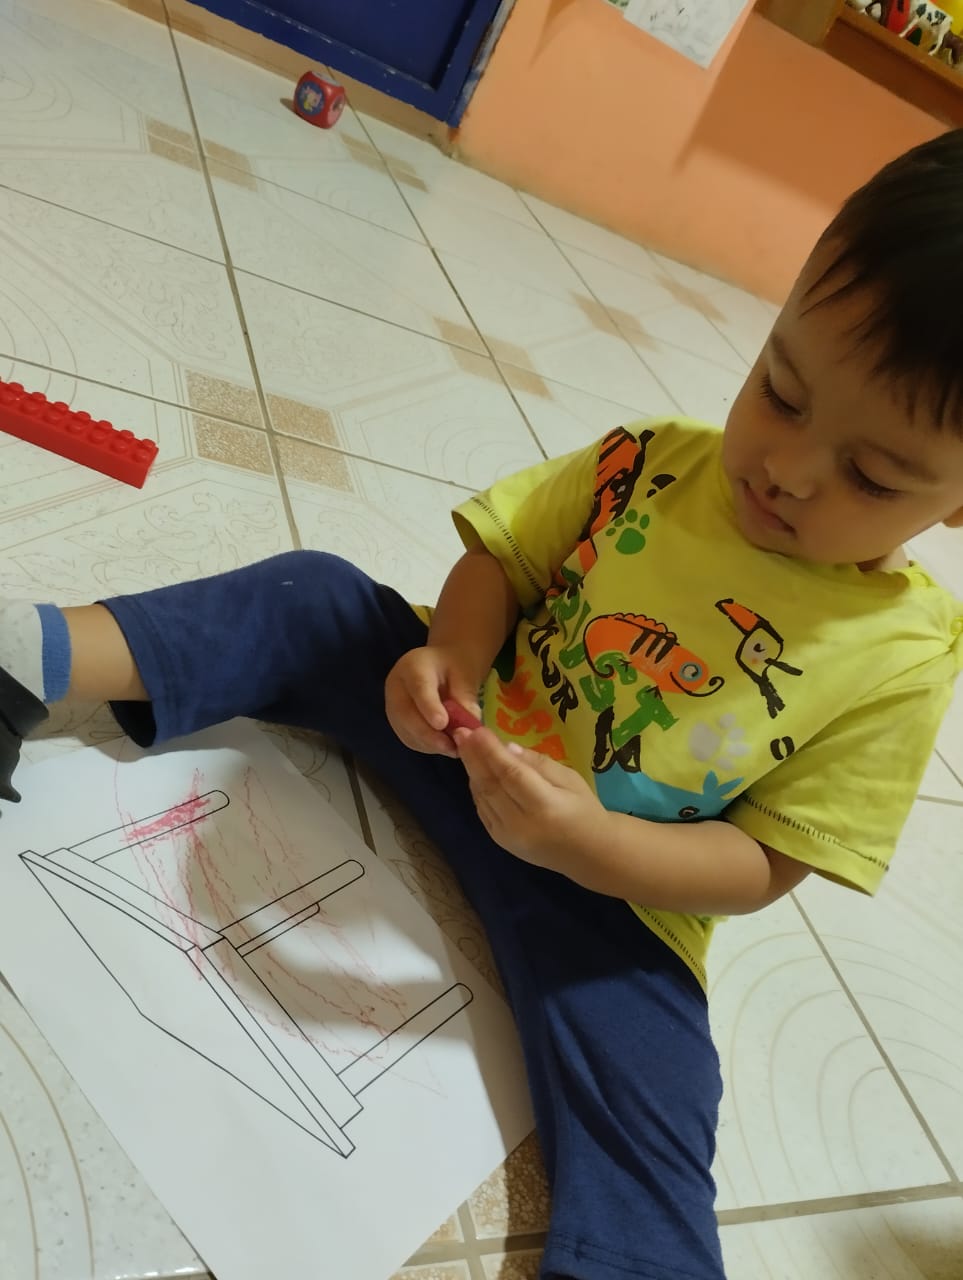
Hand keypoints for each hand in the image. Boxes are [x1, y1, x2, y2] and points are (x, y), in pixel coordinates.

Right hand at [384, 645, 481, 758]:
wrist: (443, 666)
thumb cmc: (455, 666)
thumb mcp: (465, 674)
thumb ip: (465, 697)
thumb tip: (469, 726)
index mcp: (412, 666)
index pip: (418, 687)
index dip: (429, 707)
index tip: (442, 723)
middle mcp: (396, 687)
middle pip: (405, 713)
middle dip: (428, 734)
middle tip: (450, 746)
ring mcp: (393, 707)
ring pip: (406, 730)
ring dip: (430, 743)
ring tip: (454, 748)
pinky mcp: (398, 724)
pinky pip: (410, 739)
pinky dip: (428, 746)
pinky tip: (446, 746)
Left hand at [454, 727, 606, 875]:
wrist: (589, 854)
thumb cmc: (585, 810)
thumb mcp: (570, 778)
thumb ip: (539, 764)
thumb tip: (508, 748)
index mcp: (544, 806)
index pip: (511, 774)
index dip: (491, 751)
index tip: (477, 730)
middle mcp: (521, 823)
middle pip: (490, 785)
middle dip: (473, 757)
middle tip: (460, 733)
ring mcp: (507, 836)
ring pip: (482, 797)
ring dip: (471, 771)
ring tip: (464, 747)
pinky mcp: (500, 841)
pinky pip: (483, 810)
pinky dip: (477, 789)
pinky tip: (474, 771)